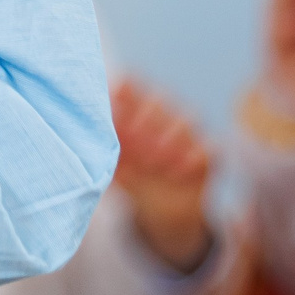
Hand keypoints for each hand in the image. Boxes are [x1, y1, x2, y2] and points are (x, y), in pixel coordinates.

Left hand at [109, 78, 214, 273]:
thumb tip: (85, 134)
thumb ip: (102, 147)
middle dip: (144, 118)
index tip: (114, 99)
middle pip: (159, 99)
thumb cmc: (130, 174)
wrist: (162, 209)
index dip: (124, 91)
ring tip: (151, 161)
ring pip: (186, 119)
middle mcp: (164, 113)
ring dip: (167, 140)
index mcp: (136, 108)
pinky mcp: (208, 154)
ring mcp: (190, 132)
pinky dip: (191, 158)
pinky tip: (175, 172)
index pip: (130, 84)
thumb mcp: (112, 162)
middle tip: (130, 140)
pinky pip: (207, 148)